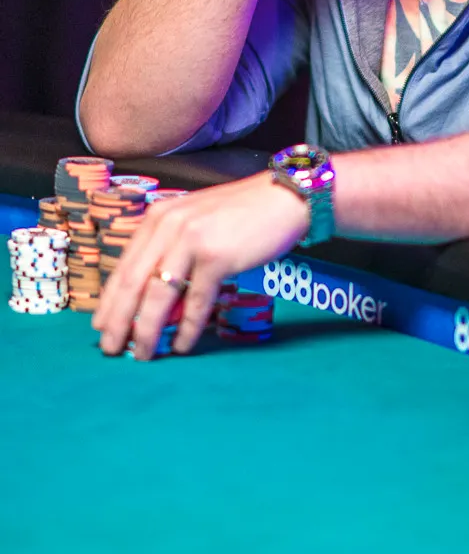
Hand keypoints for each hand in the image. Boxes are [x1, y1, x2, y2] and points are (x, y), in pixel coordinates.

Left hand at [91, 173, 306, 359]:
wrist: (283, 198)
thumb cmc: (241, 213)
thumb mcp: (196, 223)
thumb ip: (172, 252)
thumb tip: (156, 303)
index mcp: (159, 217)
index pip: (125, 265)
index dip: (110, 300)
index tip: (101, 325)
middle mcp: (169, 226)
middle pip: (134, 283)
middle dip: (118, 321)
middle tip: (111, 349)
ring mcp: (192, 241)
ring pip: (159, 296)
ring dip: (147, 330)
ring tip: (142, 355)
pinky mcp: (217, 256)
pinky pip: (195, 301)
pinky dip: (186, 328)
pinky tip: (182, 345)